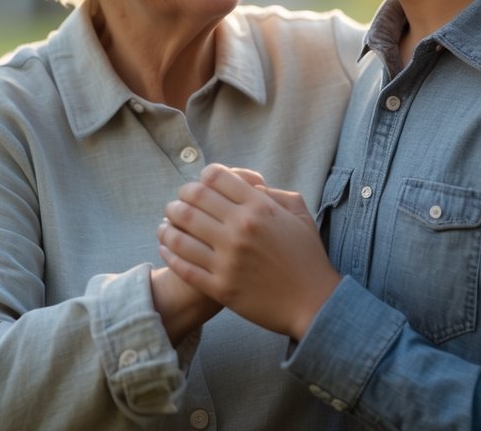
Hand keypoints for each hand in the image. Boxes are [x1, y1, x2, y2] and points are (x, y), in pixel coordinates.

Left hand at [157, 164, 340, 340]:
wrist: (314, 303)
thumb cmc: (308, 257)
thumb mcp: (299, 214)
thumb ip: (273, 194)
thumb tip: (248, 185)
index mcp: (259, 207)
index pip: (215, 177)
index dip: (202, 177)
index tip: (200, 186)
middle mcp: (240, 229)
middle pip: (192, 199)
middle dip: (180, 198)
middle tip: (177, 203)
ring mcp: (228, 260)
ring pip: (180, 232)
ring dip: (168, 223)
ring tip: (166, 223)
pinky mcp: (220, 287)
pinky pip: (182, 265)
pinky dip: (168, 252)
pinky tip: (166, 247)